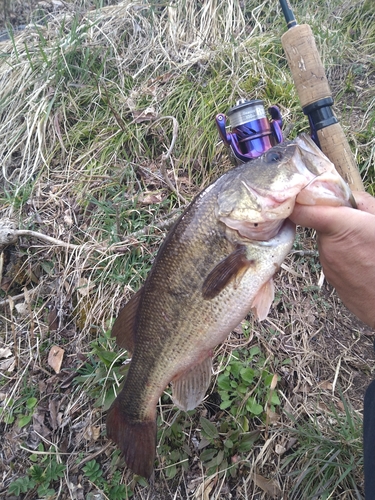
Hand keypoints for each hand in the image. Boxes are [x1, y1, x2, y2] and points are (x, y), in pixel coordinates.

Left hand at [290, 191, 374, 328]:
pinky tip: (367, 263)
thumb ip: (364, 203)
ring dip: (344, 241)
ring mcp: (329, 266)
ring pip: (330, 244)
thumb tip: (348, 199)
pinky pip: (336, 261)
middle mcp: (328, 246)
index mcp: (339, 226)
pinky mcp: (333, 281)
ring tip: (368, 248)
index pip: (301, 210)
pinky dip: (347, 258)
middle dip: (338, 221)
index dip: (302, 202)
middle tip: (362, 224)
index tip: (309, 197)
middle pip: (322, 226)